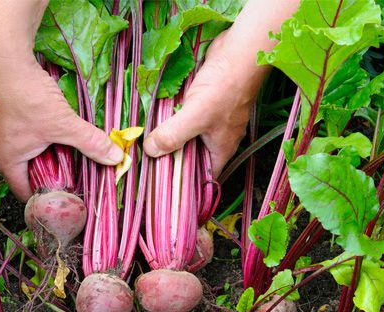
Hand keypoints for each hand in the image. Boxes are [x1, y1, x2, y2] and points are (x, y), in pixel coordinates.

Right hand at [0, 0, 122, 201]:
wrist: (5, 61)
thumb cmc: (29, 98)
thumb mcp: (64, 124)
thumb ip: (90, 142)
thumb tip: (116, 157)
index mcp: (7, 161)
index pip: (24, 192)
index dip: (44, 198)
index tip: (64, 198)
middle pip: (22, 173)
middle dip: (45, 175)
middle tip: (68, 175)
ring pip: (19, 152)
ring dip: (38, 154)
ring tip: (61, 153)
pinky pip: (15, 134)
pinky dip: (31, 136)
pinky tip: (47, 130)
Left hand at [143, 0, 299, 177]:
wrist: (239, 53)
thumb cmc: (225, 88)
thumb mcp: (195, 116)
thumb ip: (173, 135)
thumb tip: (150, 151)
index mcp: (221, 150)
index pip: (201, 178)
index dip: (183, 185)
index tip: (159, 185)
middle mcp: (216, 139)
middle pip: (190, 157)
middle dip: (170, 159)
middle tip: (145, 163)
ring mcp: (211, 120)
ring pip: (186, 136)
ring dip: (169, 137)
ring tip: (144, 143)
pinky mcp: (203, 103)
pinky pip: (185, 117)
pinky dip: (172, 118)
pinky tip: (154, 117)